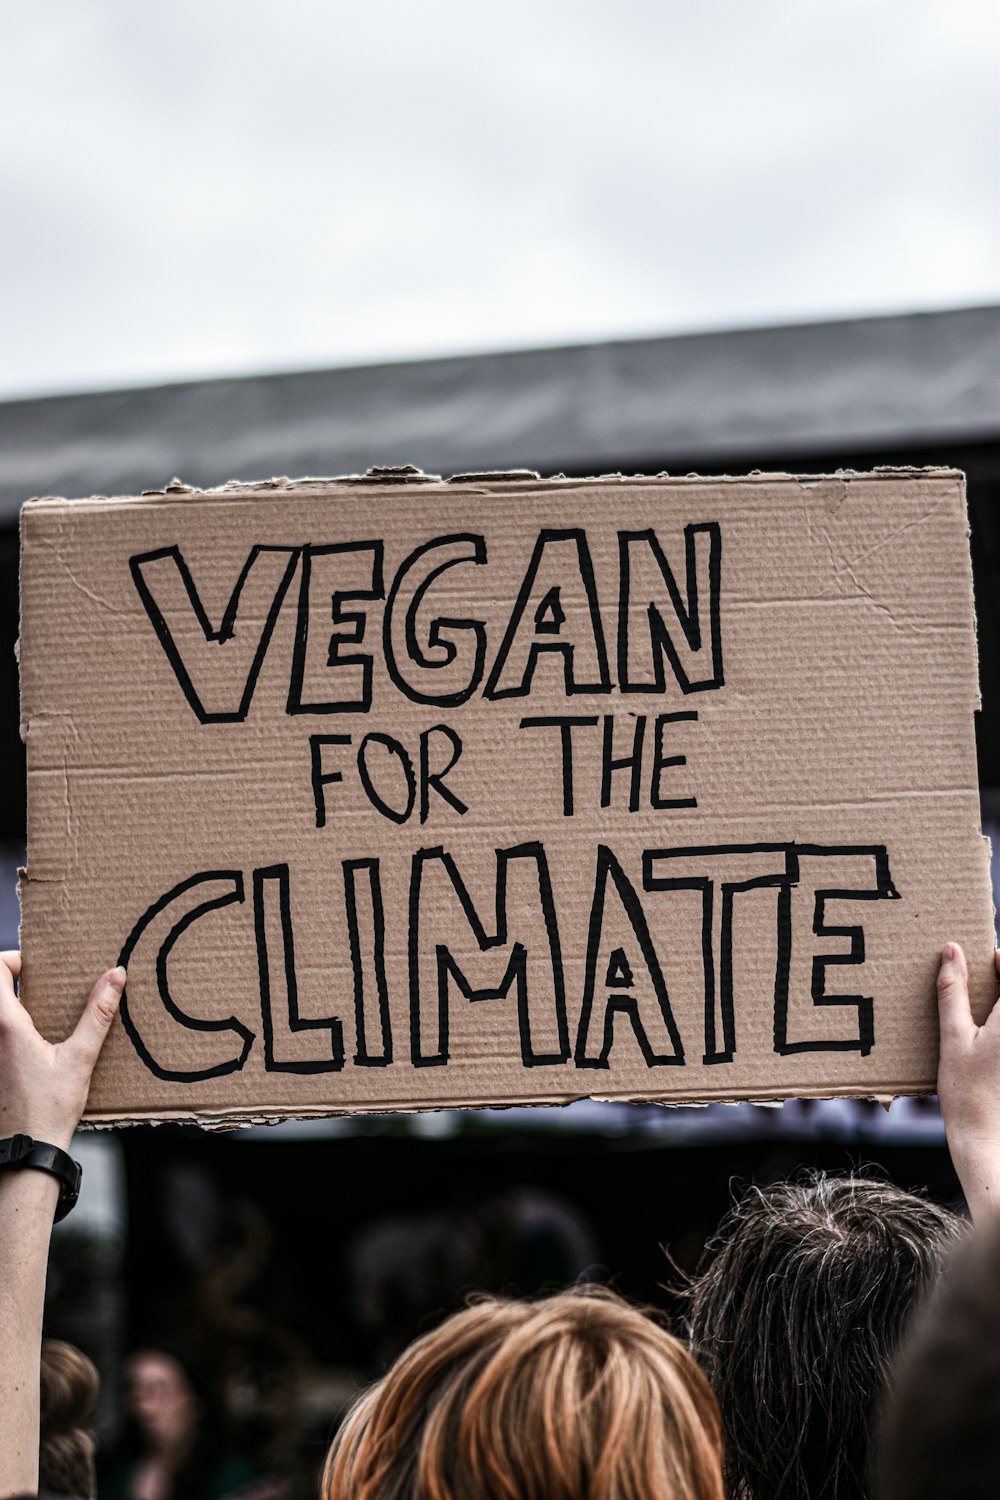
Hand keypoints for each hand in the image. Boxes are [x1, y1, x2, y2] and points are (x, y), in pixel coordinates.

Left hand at [0, 953, 124, 1150]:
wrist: (26, 1153)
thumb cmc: (48, 1110)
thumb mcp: (80, 1058)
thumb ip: (98, 1014)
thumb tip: (114, 976)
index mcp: (7, 1026)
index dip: (13, 959)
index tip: (35, 966)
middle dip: (16, 982)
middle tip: (45, 986)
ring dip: (14, 1008)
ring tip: (45, 1016)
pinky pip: (0, 1038)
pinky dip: (14, 1031)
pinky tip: (38, 1048)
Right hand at [937, 942, 999, 1221]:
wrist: (989, 1143)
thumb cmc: (967, 1094)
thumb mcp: (953, 1038)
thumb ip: (952, 992)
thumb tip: (952, 951)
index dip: (999, 959)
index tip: (984, 960)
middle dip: (998, 985)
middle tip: (982, 986)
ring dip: (997, 1010)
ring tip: (982, 1020)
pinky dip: (997, 1032)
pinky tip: (989, 1047)